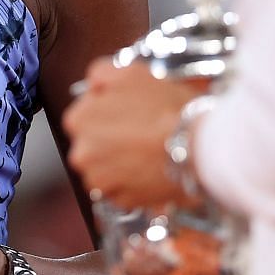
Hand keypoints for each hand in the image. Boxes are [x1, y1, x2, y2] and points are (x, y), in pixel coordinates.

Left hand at [63, 59, 206, 210]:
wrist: (196, 146)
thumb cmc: (166, 109)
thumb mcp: (131, 72)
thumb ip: (101, 73)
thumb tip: (93, 83)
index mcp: (78, 121)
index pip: (84, 115)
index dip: (108, 112)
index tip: (127, 113)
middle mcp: (81, 155)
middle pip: (93, 144)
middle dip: (112, 139)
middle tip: (140, 132)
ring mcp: (101, 182)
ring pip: (107, 169)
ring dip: (122, 162)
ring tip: (148, 151)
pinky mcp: (122, 202)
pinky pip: (124, 191)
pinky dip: (135, 183)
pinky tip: (152, 169)